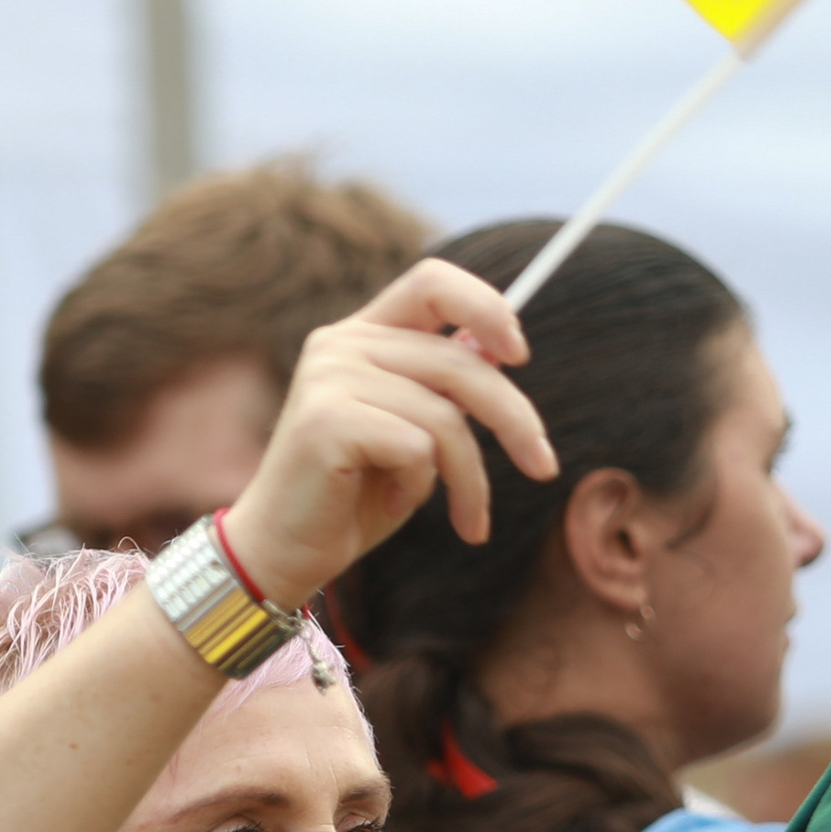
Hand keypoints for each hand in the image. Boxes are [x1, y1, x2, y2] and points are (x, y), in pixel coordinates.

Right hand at [222, 261, 558, 602]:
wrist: (285, 550)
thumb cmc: (357, 495)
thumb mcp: (417, 433)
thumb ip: (447, 387)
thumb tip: (501, 345)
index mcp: (361, 334)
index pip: (433, 281)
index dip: (486, 306)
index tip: (521, 354)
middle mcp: (339, 344)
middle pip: (459, 361)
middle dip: (516, 420)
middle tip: (544, 468)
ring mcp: (328, 378)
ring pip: (445, 417)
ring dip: (469, 480)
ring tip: (467, 518)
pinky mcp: (326, 421)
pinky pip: (417, 449)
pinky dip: (421, 489)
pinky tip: (393, 505)